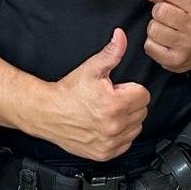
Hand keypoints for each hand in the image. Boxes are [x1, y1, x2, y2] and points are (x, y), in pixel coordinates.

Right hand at [37, 28, 149, 160]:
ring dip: (126, 119)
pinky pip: (126, 143)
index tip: (116, 89)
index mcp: (115, 104)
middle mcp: (114, 126)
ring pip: (136, 128)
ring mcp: (109, 142)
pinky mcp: (104, 153)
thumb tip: (121, 36)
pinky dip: (119, 135)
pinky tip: (105, 125)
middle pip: (142, 111)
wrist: (47, 113)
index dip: (130, 89)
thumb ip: (111, 52)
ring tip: (107, 112)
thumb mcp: (90, 68)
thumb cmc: (68, 92)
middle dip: (129, 103)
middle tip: (109, 99)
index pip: (144, 95)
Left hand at [140, 0, 190, 72]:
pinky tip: (163, 42)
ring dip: (155, 28)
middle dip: (158, 11)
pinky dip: (152, 43)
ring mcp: (185, 46)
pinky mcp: (174, 60)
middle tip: (165, 16)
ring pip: (153, 29)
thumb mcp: (189, 4)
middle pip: (160, 11)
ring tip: (165, 30)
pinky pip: (150, 46)